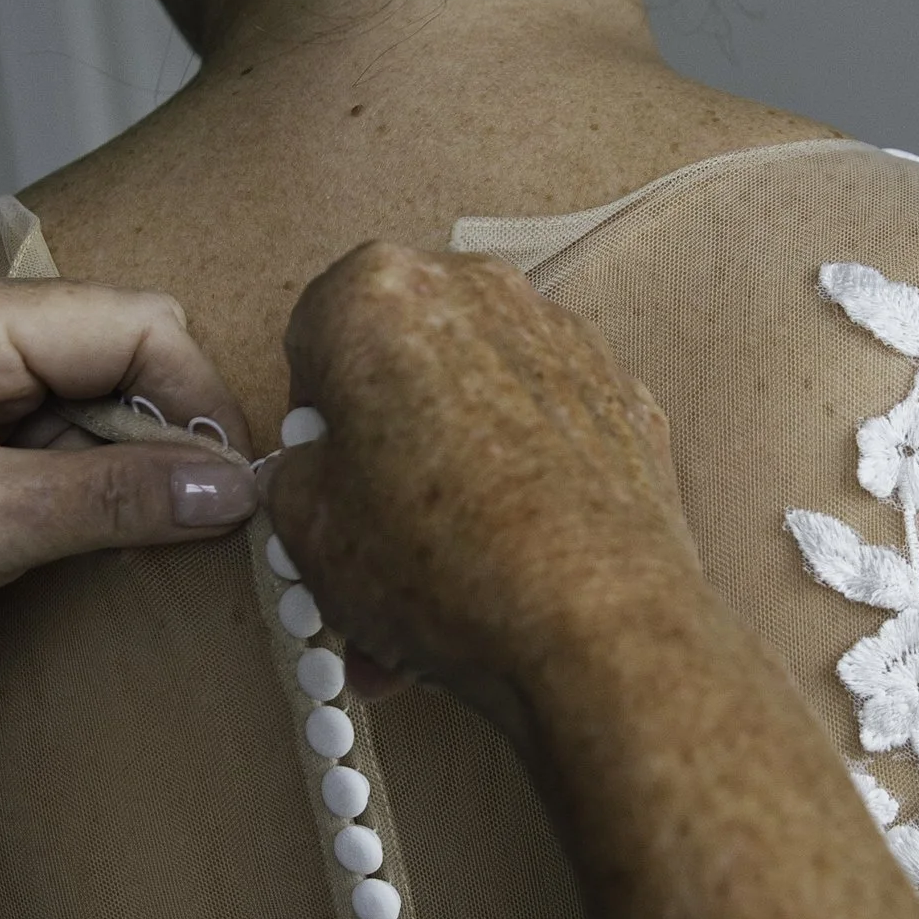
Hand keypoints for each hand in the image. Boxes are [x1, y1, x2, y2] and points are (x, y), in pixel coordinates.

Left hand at [0, 257, 256, 736]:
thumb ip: (107, 499)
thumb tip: (231, 488)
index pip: (126, 324)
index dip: (196, 403)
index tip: (240, 491)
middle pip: (116, 355)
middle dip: (165, 440)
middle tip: (203, 530)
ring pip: (91, 405)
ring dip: (129, 475)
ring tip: (148, 549)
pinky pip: (52, 446)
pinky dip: (88, 495)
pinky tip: (99, 550)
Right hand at [268, 246, 705, 731]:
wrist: (597, 628)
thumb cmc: (440, 564)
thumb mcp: (307, 528)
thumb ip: (294, 476)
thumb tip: (315, 472)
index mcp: (378, 294)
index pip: (313, 335)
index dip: (309, 419)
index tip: (319, 477)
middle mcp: (477, 290)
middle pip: (401, 365)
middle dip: (381, 450)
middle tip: (372, 535)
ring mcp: (563, 338)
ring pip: (475, 402)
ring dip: (447, 480)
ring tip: (437, 585)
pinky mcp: (624, 394)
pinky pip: (545, 431)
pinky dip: (521, 483)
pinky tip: (508, 565)